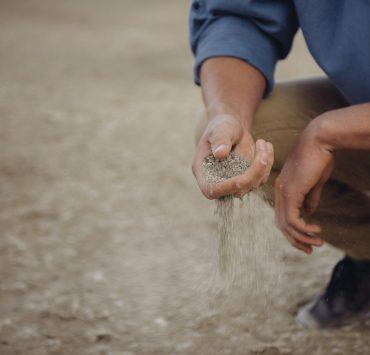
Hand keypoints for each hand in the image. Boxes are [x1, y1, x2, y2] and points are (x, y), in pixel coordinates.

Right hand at [192, 114, 273, 198]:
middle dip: (253, 172)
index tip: (242, 178)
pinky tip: (266, 146)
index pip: (211, 189)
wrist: (231, 128)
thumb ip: (220, 139)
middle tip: (261, 146)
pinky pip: (262, 178)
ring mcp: (234, 183)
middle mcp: (217, 182)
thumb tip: (220, 153)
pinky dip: (267, 163)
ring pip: (253, 184)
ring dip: (263, 164)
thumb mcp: (220, 128)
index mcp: (203, 172)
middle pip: (237, 190)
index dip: (226, 188)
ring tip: (262, 142)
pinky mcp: (248, 181)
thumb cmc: (222, 127)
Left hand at [274, 120, 334, 253]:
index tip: (307, 240)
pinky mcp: (291, 192)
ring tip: (318, 242)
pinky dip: (304, 228)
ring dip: (302, 237)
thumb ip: (309, 198)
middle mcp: (279, 192)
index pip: (282, 215)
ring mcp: (283, 192)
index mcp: (283, 189)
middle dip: (295, 239)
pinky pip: (293, 219)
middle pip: (281, 224)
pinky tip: (316, 230)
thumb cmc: (318, 158)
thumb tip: (309, 212)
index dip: (293, 230)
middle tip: (309, 250)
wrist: (319, 141)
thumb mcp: (314, 182)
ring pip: (286, 224)